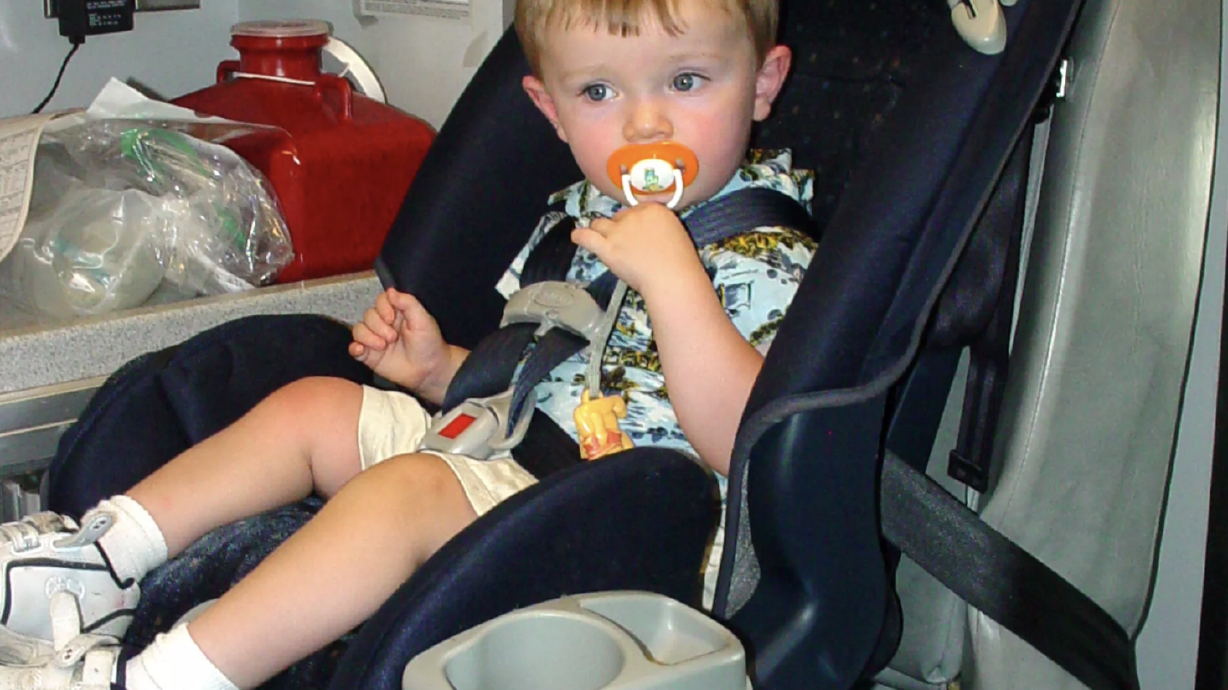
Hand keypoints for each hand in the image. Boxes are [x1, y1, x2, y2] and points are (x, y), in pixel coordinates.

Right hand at [349, 288, 462, 402]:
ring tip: (383, 346)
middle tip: (393, 338)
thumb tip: (390, 291)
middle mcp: (384, 324)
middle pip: (368, 315)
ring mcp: (375, 339)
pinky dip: (354, 348)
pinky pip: (354, 348)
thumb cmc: (429, 343)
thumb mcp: (423, 319)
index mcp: (396, 312)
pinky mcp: (370, 355)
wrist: (429, 370)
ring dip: (368, 337)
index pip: (380, 301)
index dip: (383, 308)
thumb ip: (407, 302)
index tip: (392, 318)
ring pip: (359, 330)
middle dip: (379, 326)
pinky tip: (361, 350)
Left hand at [571, 203, 707, 297]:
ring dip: (600, 231)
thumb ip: (658, 229)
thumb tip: (646, 234)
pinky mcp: (607, 248)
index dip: (633, 222)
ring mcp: (618, 231)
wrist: (672, 279)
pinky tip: (576, 236)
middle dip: (619, 228)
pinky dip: (580, 236)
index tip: (636, 233)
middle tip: (626, 245)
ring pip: (600, 224)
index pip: (634, 210)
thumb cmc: (680, 263)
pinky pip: (586, 237)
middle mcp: (633, 215)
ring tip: (601, 239)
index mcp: (653, 209)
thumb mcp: (674, 234)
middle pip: (617, 217)